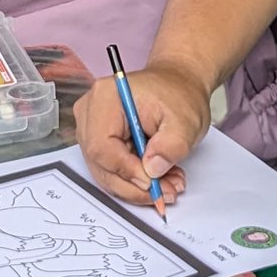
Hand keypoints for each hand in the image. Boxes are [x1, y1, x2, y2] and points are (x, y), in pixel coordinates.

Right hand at [73, 61, 210, 203]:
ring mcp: (91, 127)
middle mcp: (90, 112)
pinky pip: (111, 169)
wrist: (177, 84)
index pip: (102, 146)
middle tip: (166, 192)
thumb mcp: (185, 120)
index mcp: (106, 98)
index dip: (126, 171)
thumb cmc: (177, 94)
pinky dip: (135, 179)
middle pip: (101, 163)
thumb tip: (152, 170)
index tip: (152, 183)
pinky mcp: (99, 139)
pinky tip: (159, 178)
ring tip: (168, 184)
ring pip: (106, 172)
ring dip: (137, 186)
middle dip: (134, 185)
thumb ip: (170, 145)